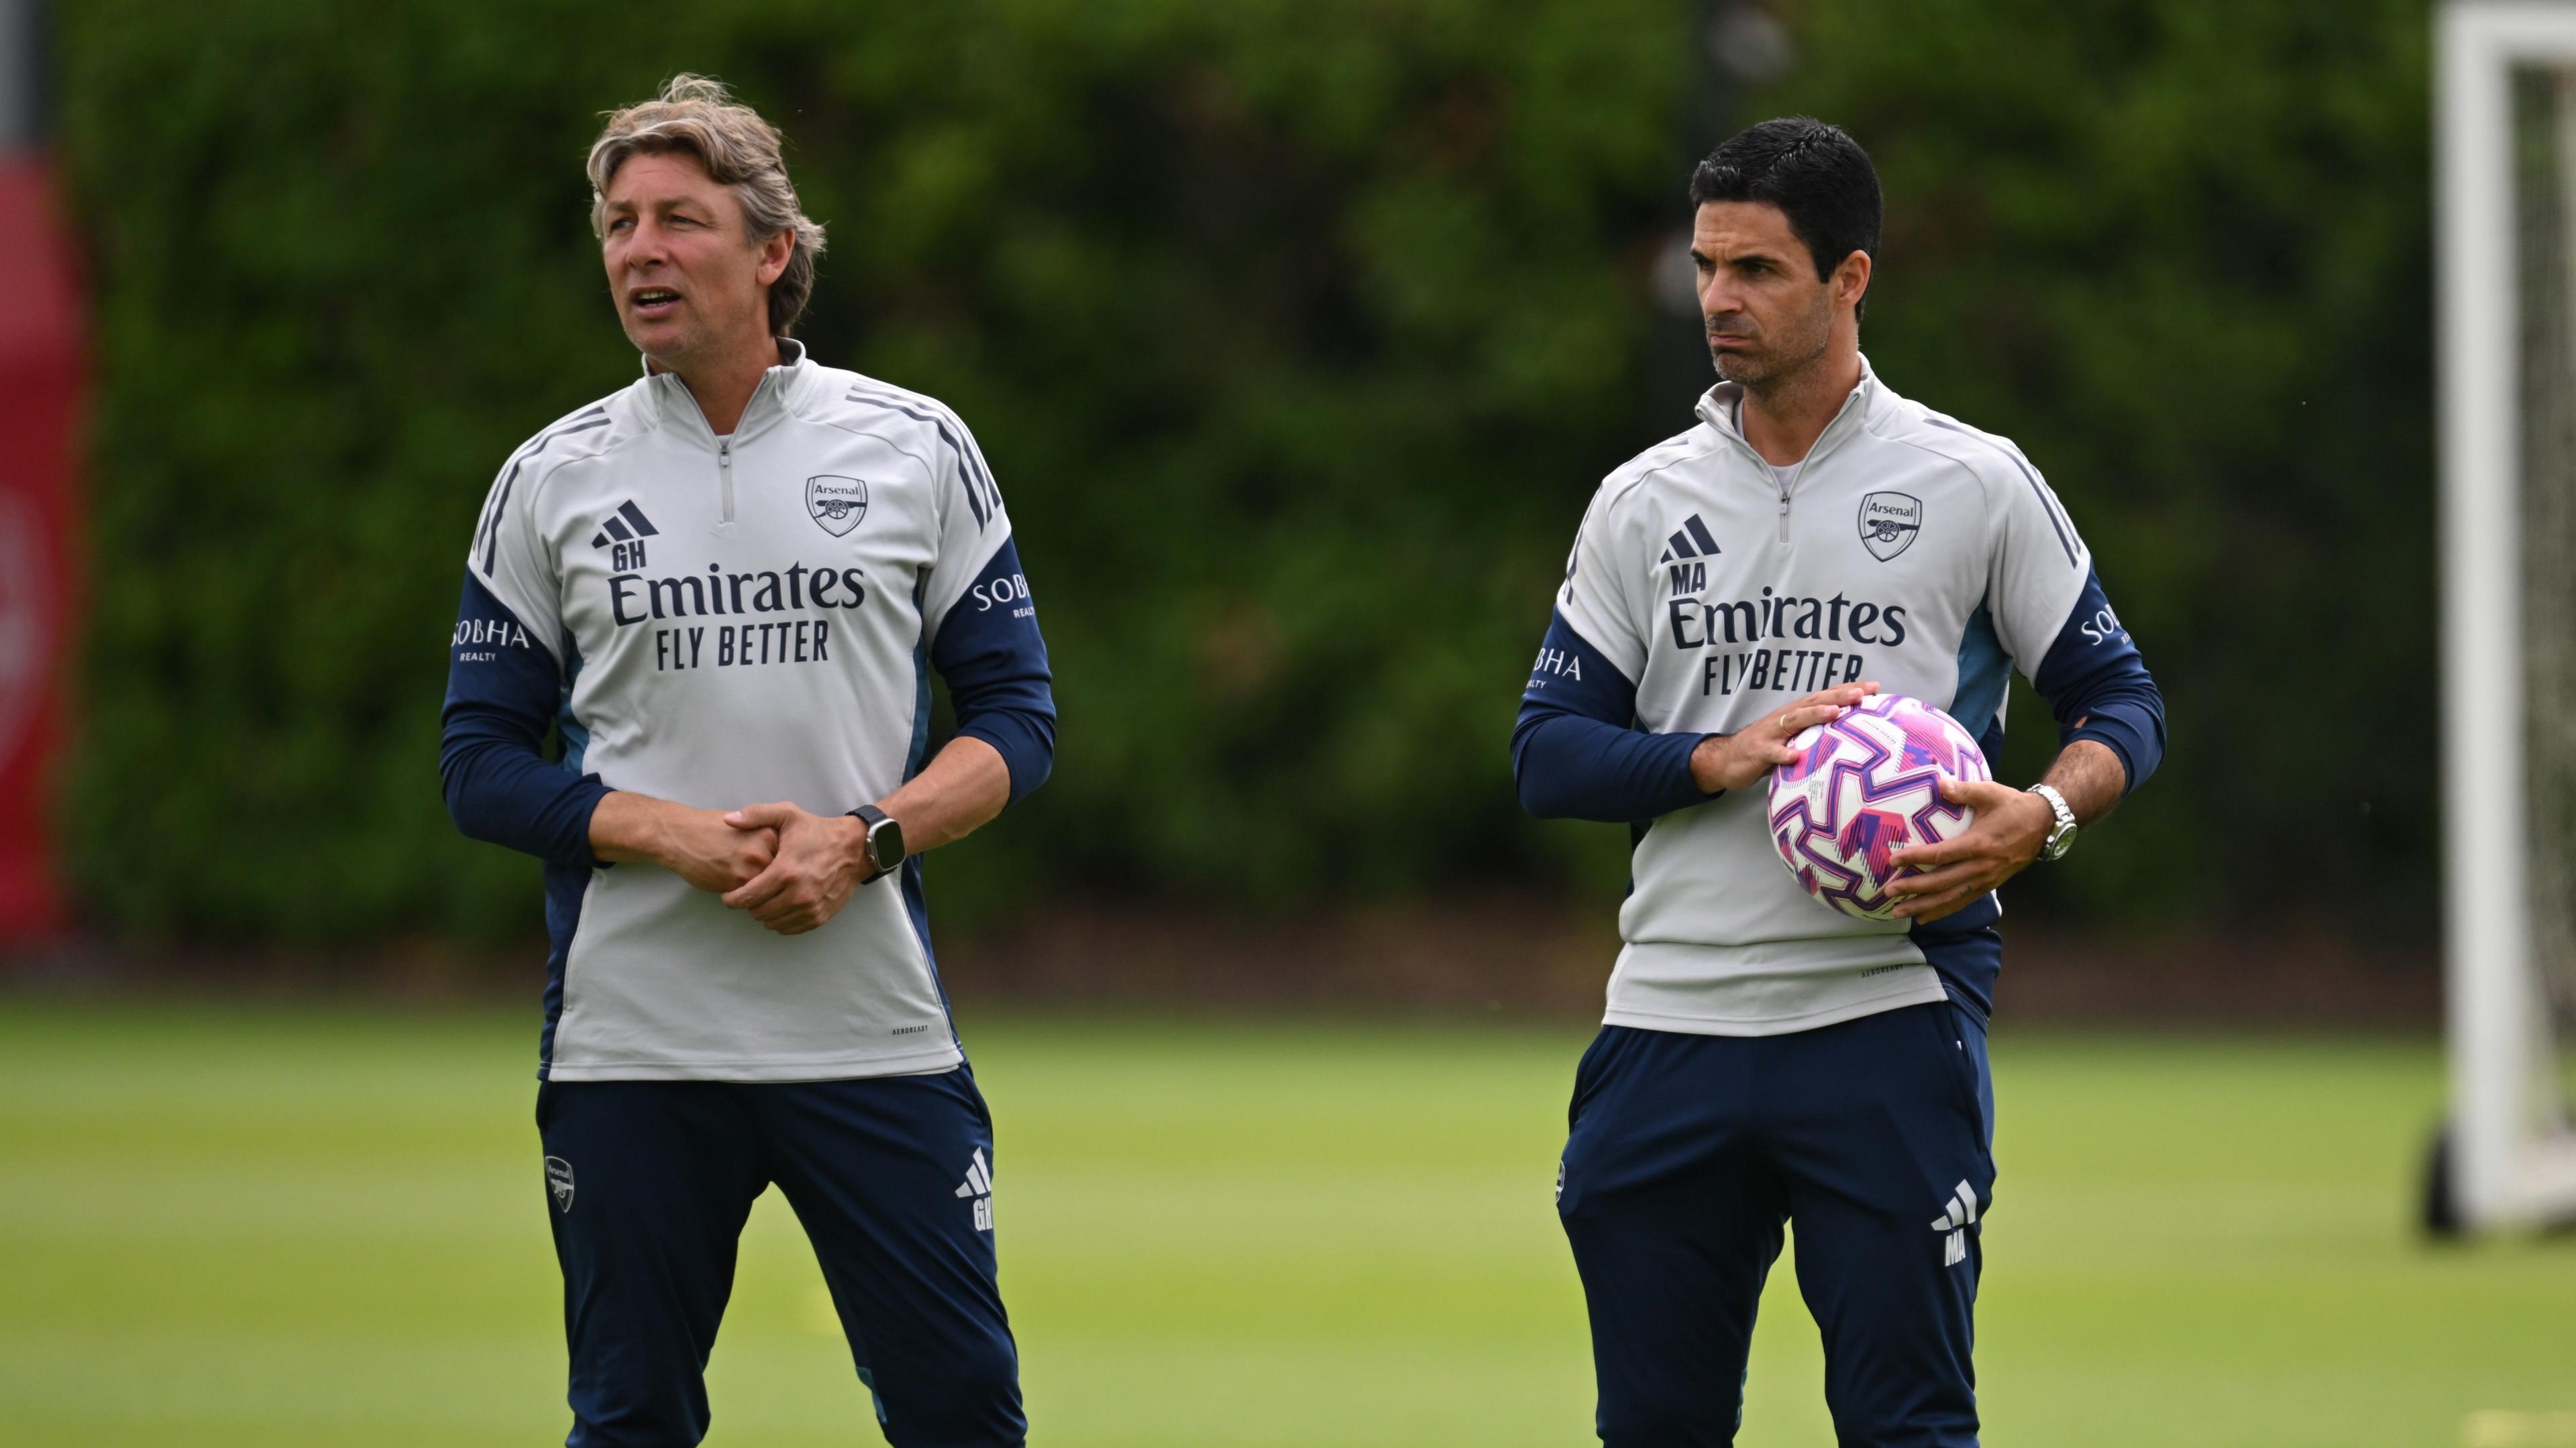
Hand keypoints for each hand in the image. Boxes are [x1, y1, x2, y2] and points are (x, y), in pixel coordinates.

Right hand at [656, 807, 777, 893]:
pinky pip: (748, 897)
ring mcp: (751, 867)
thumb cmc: (710, 829)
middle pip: (778, 878)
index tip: (759, 861)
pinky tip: (725, 879)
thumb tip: (784, 866)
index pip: (786, 860)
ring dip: (755, 890)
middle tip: (744, 869)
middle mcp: (765, 849)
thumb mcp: (746, 826)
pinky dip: (740, 895)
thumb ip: (767, 843)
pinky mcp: (736, 882)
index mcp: (770, 832)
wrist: (680, 834)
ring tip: (734, 874)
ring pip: (765, 890)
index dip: (774, 866)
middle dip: (766, 881)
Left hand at [719, 802, 872, 934]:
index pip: (747, 897)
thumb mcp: (788, 814)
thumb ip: (756, 815)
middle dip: (748, 905)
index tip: (728, 896)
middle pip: (758, 912)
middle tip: (749, 894)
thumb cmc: (818, 831)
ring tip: (765, 900)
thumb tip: (729, 820)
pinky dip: (781, 921)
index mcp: (785, 871)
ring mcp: (810, 908)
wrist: (854, 848)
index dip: (732, 899)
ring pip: (772, 923)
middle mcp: (798, 894)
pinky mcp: (819, 916)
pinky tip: (780, 907)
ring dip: (764, 914)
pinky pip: (789, 929)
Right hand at [1688, 682, 1881, 793]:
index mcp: (1796, 714)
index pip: (1825, 697)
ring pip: (1795, 720)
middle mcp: (1785, 718)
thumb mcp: (1793, 738)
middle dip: (1838, 696)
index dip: (1849, 690)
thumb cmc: (1766, 749)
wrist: (1726, 759)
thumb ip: (1815, 733)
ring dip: (1814, 715)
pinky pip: (1772, 753)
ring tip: (1834, 713)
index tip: (1875, 687)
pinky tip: (1795, 756)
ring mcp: (1771, 733)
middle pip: (1814, 702)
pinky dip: (1783, 754)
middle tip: (1861, 694)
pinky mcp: (1758, 752)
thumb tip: (1851, 735)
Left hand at [1885, 779, 2053, 921]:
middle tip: (1888, 893)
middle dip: (1913, 889)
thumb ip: (1963, 790)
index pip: (1941, 855)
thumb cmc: (2013, 806)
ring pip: (1951, 898)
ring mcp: (1986, 879)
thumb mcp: (1990, 793)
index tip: (1893, 860)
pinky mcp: (1990, 885)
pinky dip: (1943, 910)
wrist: (2044, 824)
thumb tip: (1938, 782)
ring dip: (1924, 907)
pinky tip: (1925, 917)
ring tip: (1899, 913)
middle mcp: (1982, 867)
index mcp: (1979, 844)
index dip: (1915, 858)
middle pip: (1942, 883)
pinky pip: (1963, 901)